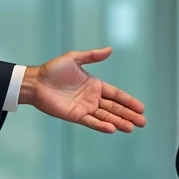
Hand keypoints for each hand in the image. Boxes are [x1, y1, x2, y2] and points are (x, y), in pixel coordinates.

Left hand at [21, 47, 146, 133]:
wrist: (36, 82)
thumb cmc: (53, 70)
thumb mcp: (74, 58)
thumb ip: (92, 56)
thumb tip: (110, 49)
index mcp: (95, 85)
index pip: (116, 95)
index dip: (129, 101)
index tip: (141, 107)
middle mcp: (92, 98)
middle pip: (115, 108)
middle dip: (129, 114)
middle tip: (142, 122)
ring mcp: (85, 108)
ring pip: (106, 117)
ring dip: (119, 122)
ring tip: (132, 127)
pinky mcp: (75, 115)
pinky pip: (91, 122)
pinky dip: (101, 125)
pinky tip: (113, 129)